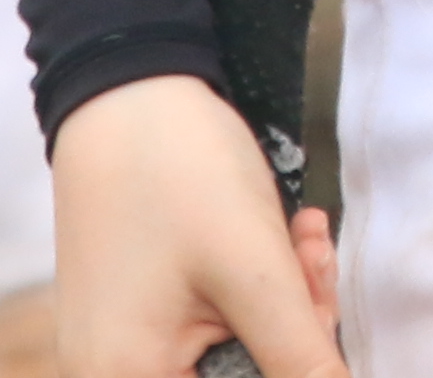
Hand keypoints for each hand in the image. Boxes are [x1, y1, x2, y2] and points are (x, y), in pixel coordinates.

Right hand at [49, 73, 340, 377]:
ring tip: (305, 238)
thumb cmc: (178, 170)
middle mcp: (112, 373)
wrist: (126, 84)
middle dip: (295, 334)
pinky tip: (285, 238)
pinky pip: (211, 325)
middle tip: (319, 266)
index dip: (295, 368)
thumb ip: (303, 356)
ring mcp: (122, 342)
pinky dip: (257, 289)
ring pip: (233, 353)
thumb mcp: (254, 271)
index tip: (320, 320)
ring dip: (285, 305)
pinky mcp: (138, 310)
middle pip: (236, 376)